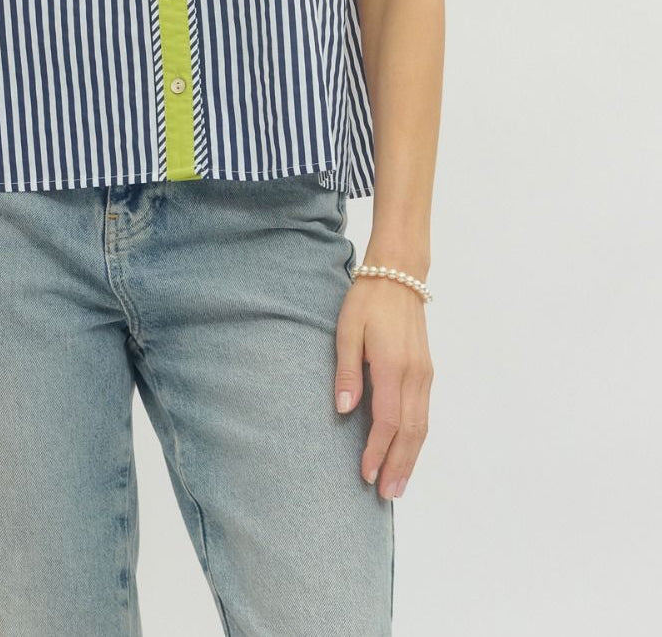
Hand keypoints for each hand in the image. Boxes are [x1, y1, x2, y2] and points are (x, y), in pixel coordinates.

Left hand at [333, 276, 433, 499]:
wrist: (399, 275)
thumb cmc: (368, 301)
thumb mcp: (347, 330)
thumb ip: (346, 370)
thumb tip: (344, 409)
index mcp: (393, 366)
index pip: (387, 420)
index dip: (377, 450)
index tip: (365, 474)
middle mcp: (415, 375)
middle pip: (410, 431)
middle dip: (398, 465)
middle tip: (386, 495)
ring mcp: (425, 374)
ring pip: (421, 426)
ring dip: (410, 458)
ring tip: (399, 485)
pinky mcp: (427, 372)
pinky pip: (424, 413)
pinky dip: (417, 438)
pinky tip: (408, 452)